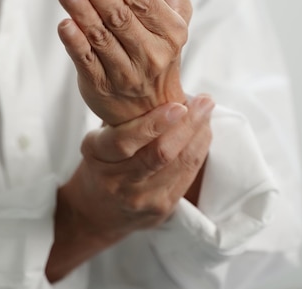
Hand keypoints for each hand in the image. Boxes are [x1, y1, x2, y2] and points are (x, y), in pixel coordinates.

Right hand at [47, 95, 213, 281]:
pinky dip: (199, 151)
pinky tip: (204, 134)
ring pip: (179, 164)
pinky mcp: (161, 209)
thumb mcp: (99, 140)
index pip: (124, 140)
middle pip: (159, 154)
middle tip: (204, 102)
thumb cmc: (100, 165)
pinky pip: (187, 176)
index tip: (178, 105)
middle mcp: (117, 181)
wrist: (94, 214)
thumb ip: (123, 119)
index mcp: (96, 156)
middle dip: (188, 124)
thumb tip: (159, 88)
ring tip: (207, 113)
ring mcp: (140, 198)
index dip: (154, 123)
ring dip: (199, 136)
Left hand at [57, 0, 192, 125]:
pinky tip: (64, 24)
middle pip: (120, 17)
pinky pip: (86, 62)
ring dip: (81, 11)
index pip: (143, 0)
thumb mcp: (175, 14)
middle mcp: (152, 54)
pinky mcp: (102, 87)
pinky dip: (75, 43)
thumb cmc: (160, 49)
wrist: (153, 106)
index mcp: (172, 31)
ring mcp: (126, 73)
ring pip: (101, 37)